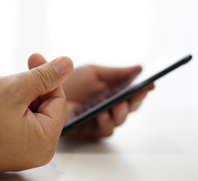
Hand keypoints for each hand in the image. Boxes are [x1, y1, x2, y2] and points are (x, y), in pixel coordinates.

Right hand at [0, 56, 73, 173]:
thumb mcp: (13, 89)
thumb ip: (44, 76)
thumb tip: (67, 64)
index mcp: (44, 142)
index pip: (58, 100)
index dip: (47, 76)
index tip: (34, 58)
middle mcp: (36, 151)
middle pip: (45, 106)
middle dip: (30, 87)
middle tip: (11, 78)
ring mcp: (21, 151)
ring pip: (29, 111)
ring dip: (17, 95)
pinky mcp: (7, 148)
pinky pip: (17, 121)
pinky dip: (8, 107)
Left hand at [28, 54, 153, 138]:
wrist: (46, 88)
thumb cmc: (70, 80)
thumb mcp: (94, 72)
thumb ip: (116, 72)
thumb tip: (140, 67)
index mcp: (110, 93)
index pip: (131, 94)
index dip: (141, 91)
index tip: (150, 84)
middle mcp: (106, 108)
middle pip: (128, 109)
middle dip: (133, 102)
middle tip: (134, 95)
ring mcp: (97, 119)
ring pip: (117, 121)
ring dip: (120, 113)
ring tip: (117, 104)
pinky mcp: (86, 130)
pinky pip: (101, 130)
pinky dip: (104, 122)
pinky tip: (101, 114)